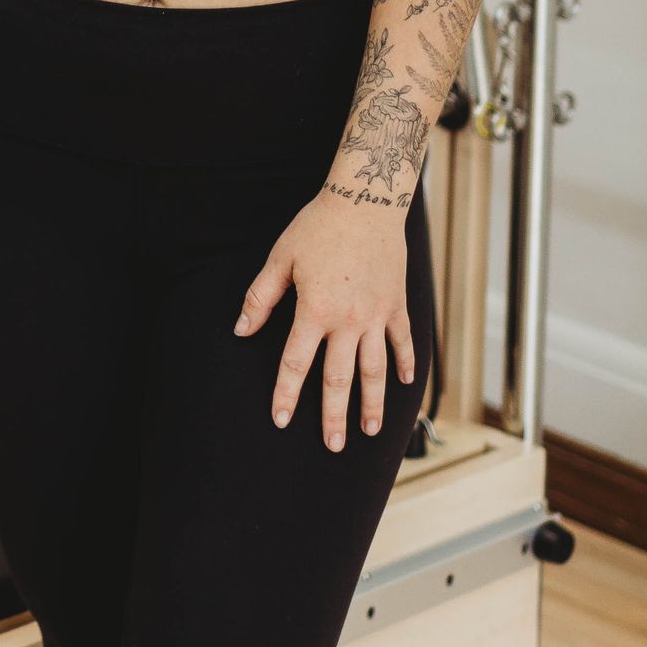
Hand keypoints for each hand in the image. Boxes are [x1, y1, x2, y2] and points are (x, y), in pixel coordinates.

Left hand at [233, 185, 416, 444]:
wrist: (365, 199)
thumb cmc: (317, 227)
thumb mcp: (280, 259)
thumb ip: (261, 298)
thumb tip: (241, 331)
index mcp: (314, 311)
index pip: (296, 364)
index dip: (286, 394)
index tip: (281, 419)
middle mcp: (348, 321)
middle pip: (339, 379)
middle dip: (334, 416)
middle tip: (332, 446)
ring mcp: (377, 315)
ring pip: (375, 370)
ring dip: (372, 403)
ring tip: (369, 431)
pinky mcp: (397, 305)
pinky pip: (402, 342)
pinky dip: (405, 365)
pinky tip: (403, 385)